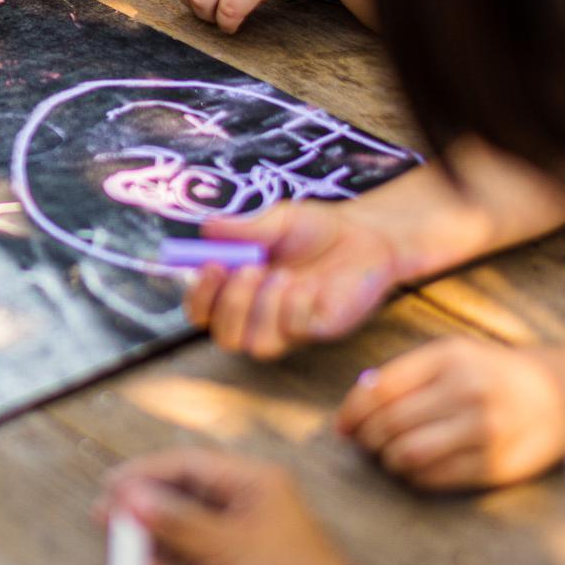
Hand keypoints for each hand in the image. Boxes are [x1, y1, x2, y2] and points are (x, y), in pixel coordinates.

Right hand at [101, 450, 354, 564]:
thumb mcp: (225, 547)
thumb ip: (176, 523)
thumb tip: (133, 500)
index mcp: (250, 481)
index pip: (187, 465)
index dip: (146, 473)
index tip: (113, 486)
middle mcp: (240, 500)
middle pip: (178, 492)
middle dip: (142, 506)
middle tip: (106, 517)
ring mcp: (233, 531)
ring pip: (178, 523)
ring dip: (150, 536)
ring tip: (121, 550)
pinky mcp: (228, 560)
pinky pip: (186, 550)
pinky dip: (165, 559)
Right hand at [185, 203, 401, 359]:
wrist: (366, 236)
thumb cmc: (316, 230)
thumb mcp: (277, 220)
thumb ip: (244, 227)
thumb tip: (207, 228)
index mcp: (237, 289)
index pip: (202, 310)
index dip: (198, 295)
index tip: (211, 264)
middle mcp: (258, 315)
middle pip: (224, 337)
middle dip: (229, 306)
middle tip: (247, 270)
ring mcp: (288, 327)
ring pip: (256, 344)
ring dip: (261, 310)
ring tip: (283, 275)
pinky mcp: (317, 330)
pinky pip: (294, 333)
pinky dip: (293, 308)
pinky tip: (308, 286)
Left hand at [337, 337, 564, 490]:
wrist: (556, 393)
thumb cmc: (484, 373)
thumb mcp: (448, 357)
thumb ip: (401, 377)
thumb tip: (350, 414)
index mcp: (449, 357)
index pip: (379, 389)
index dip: (351, 412)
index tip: (343, 427)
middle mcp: (468, 390)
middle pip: (389, 424)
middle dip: (367, 439)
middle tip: (366, 444)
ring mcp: (486, 429)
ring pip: (408, 455)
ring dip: (387, 460)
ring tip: (389, 456)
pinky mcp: (497, 464)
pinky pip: (435, 478)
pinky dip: (412, 477)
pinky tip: (414, 469)